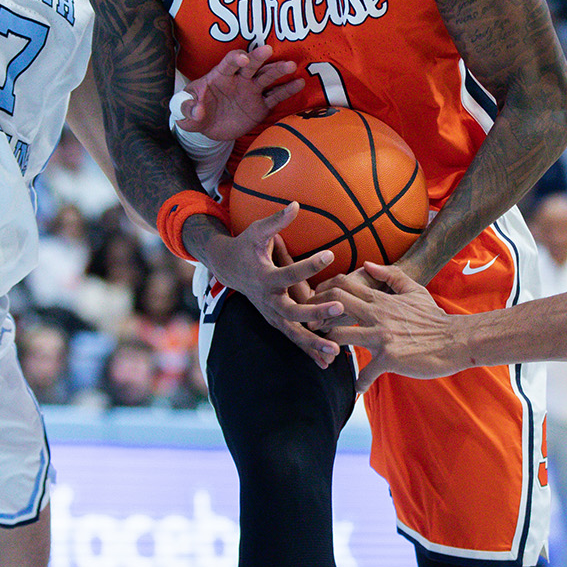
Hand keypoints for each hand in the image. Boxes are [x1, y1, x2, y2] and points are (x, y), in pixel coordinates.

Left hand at [179, 43, 301, 143]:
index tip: (243, 58)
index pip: (228, 63)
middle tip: (269, 51)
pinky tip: (299, 83)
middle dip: (259, 58)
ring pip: (267, 77)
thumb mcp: (186, 112)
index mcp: (220, 76)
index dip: (235, 58)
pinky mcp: (261, 105)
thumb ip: (188, 109)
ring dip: (278, 70)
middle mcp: (239, 79)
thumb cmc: (196, 112)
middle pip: (251, 65)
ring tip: (291, 66)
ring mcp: (252, 91)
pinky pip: (276, 96)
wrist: (210, 127)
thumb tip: (198, 110)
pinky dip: (287, 90)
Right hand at [185, 205, 339, 365]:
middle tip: (339, 308)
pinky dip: (309, 350)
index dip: (308, 264)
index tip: (330, 254)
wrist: (228, 267)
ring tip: (336, 351)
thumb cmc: (247, 245)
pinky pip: (294, 338)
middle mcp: (268, 300)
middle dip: (315, 311)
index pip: (289, 272)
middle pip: (292, 310)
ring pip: (293, 332)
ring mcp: (271, 314)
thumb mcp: (257, 231)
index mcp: (265, 277)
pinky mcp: (276, 322)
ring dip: (313, 342)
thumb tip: (295, 204)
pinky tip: (328, 362)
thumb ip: (276, 221)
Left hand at [315, 263, 466, 391]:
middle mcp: (377, 315)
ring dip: (327, 346)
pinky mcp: (388, 358)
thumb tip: (366, 263)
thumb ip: (390, 274)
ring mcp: (381, 336)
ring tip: (325, 355)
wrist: (455, 340)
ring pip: (340, 336)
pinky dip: (359, 382)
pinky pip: (365, 373)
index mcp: (381, 299)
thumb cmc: (433, 317)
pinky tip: (356, 389)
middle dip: (315, 313)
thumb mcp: (414, 290)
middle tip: (308, 326)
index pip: (344, 286)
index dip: (323, 291)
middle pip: (335, 304)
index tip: (315, 302)